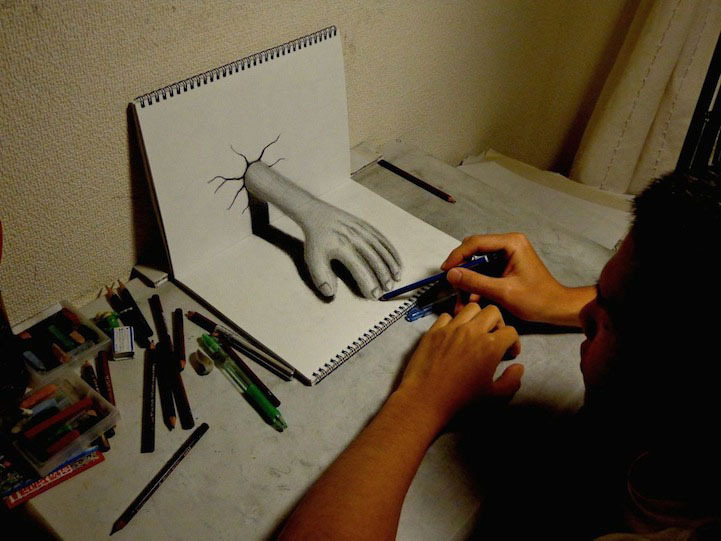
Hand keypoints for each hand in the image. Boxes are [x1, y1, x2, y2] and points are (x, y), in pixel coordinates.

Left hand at [299, 198, 402, 298]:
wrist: (317, 215)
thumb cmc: (316, 241)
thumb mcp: (313, 260)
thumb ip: (321, 278)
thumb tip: (330, 293)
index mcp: (342, 248)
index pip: (360, 269)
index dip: (369, 283)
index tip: (374, 295)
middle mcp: (356, 238)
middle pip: (375, 260)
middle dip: (383, 276)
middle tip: (388, 289)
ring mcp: (363, 231)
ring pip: (382, 250)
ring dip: (391, 265)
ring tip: (397, 278)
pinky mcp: (368, 227)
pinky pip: (384, 240)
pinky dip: (392, 252)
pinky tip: (397, 263)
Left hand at [396, 303, 522, 428]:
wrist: (425, 400)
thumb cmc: (461, 400)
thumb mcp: (494, 397)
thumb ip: (511, 381)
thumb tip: (519, 367)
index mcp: (490, 346)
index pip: (511, 331)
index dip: (514, 342)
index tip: (509, 354)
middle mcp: (472, 331)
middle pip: (493, 311)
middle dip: (498, 323)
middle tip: (493, 338)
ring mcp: (451, 328)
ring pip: (470, 308)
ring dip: (476, 318)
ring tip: (473, 333)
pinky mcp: (433, 331)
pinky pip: (447, 316)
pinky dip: (453, 322)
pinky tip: (452, 336)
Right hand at [440, 233, 591, 325]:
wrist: (557, 308)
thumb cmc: (535, 300)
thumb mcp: (502, 292)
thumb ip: (475, 282)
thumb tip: (450, 274)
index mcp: (511, 243)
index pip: (475, 243)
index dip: (457, 256)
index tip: (445, 271)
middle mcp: (509, 243)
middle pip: (475, 249)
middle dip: (462, 267)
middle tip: (452, 283)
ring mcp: (508, 252)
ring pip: (479, 261)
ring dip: (469, 278)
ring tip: (462, 297)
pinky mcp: (507, 263)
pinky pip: (486, 269)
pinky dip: (478, 282)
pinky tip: (473, 297)